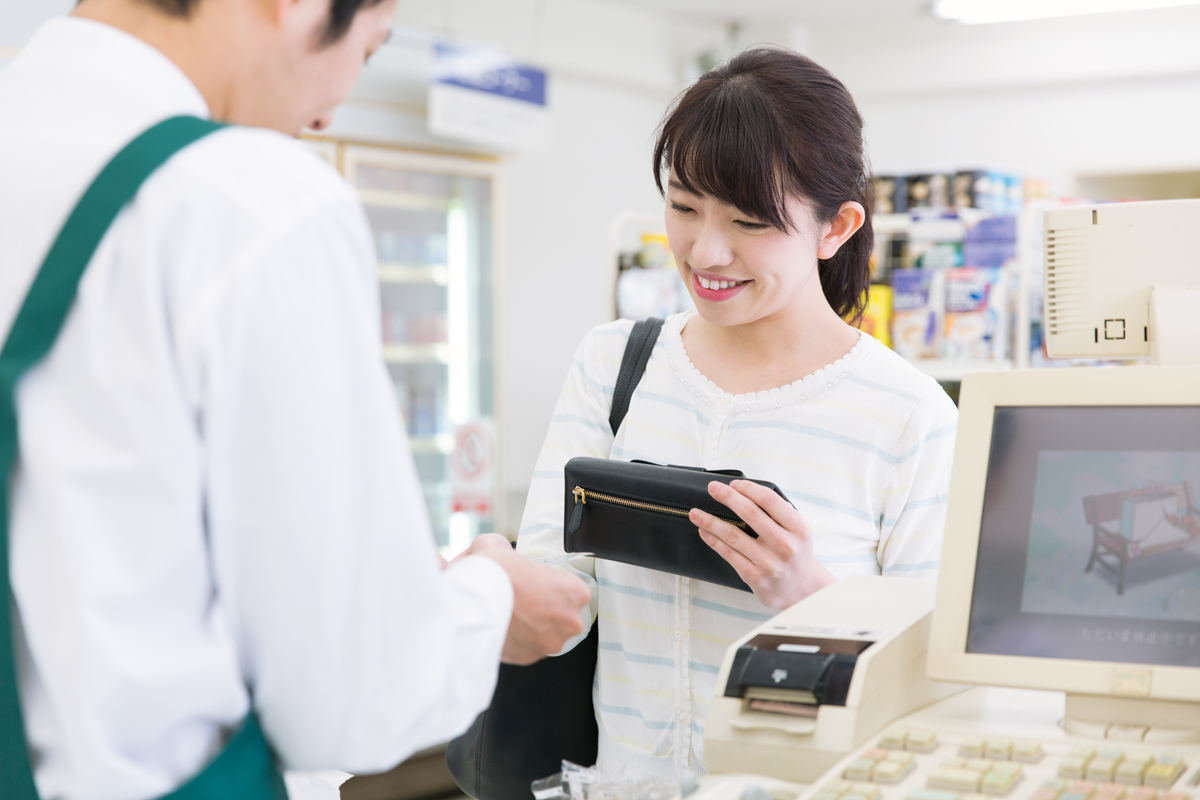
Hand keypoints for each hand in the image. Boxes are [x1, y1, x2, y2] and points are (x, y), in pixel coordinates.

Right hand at [472, 546, 590, 664]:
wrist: (471, 603)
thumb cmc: (495, 576)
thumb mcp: (502, 546)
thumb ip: (508, 549)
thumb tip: (497, 549)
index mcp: (574, 591)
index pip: (572, 589)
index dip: (550, 585)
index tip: (536, 584)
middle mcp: (569, 621)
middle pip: (562, 614)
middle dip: (544, 608)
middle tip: (521, 598)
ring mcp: (550, 642)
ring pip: (545, 633)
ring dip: (531, 626)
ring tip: (510, 612)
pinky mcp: (530, 657)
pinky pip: (528, 647)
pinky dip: (517, 640)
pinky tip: (504, 625)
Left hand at [689, 480, 834, 609]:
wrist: (802, 591)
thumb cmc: (796, 554)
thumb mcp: (798, 531)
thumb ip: (780, 513)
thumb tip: (748, 492)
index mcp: (798, 528)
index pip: (770, 500)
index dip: (749, 489)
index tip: (734, 483)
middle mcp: (785, 545)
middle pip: (750, 513)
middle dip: (727, 497)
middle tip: (712, 488)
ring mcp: (768, 562)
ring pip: (733, 535)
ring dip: (710, 521)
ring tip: (696, 513)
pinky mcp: (754, 576)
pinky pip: (728, 554)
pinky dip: (713, 541)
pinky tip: (704, 532)